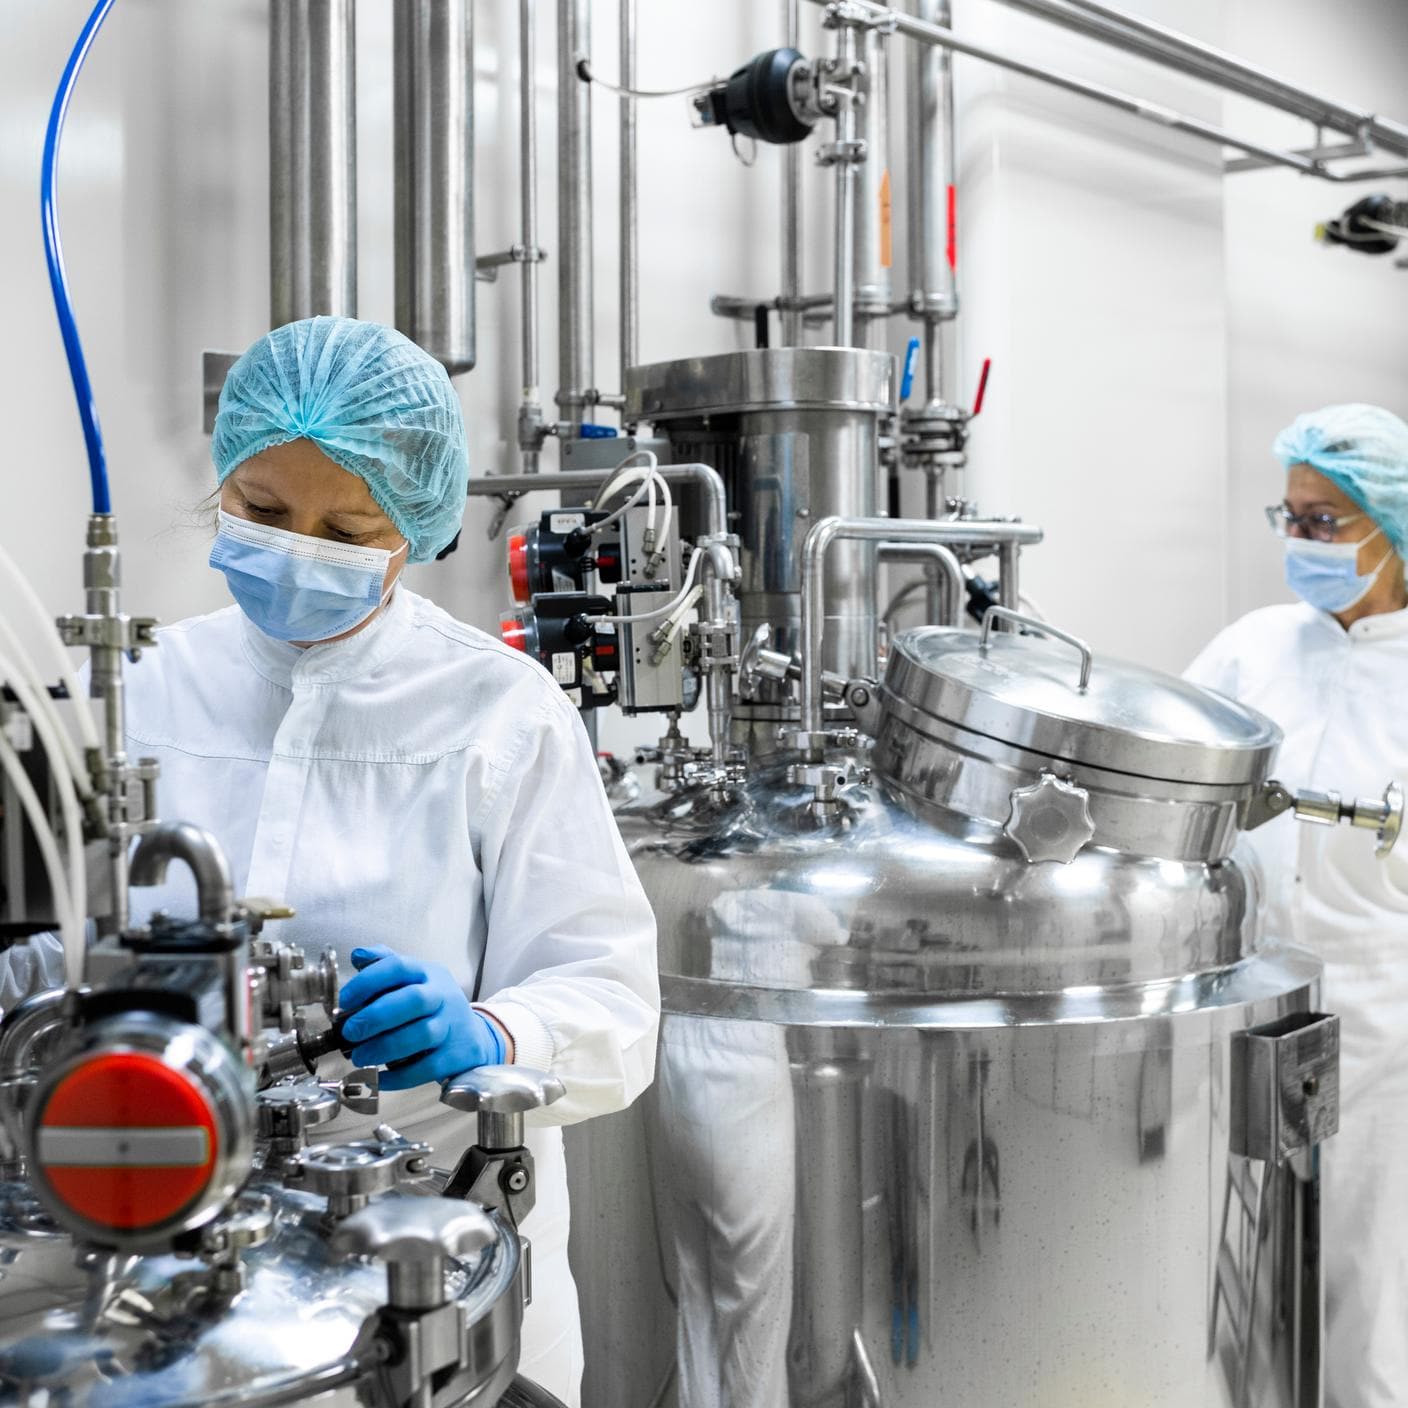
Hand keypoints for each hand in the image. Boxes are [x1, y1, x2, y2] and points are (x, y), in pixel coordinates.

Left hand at [338, 945, 504, 1090]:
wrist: (471, 1035)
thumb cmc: (431, 1006)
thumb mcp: (414, 979)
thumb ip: (385, 964)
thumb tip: (358, 955)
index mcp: (427, 973)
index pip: (399, 966)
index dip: (368, 981)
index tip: (345, 1001)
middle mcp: (442, 996)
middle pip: (414, 1000)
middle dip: (377, 1016)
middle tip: (350, 1032)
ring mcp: (452, 1026)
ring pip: (421, 1035)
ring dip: (384, 1048)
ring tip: (359, 1057)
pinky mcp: (455, 1055)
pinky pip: (427, 1067)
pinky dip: (399, 1076)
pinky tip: (379, 1077)